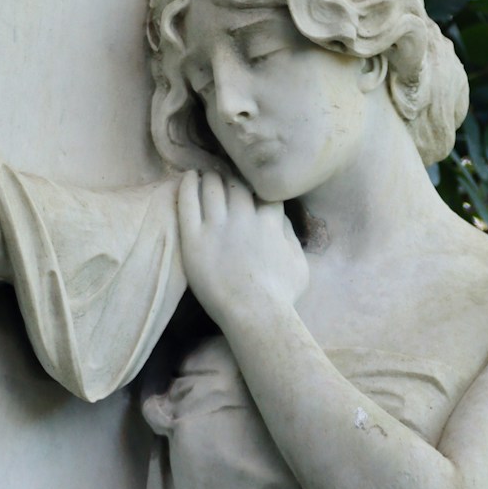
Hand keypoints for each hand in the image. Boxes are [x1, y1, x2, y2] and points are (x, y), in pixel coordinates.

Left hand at [177, 170, 308, 322]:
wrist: (254, 314)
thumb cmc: (281, 295)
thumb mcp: (299, 263)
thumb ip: (291, 235)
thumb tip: (280, 219)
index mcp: (269, 221)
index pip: (263, 190)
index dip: (257, 184)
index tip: (251, 185)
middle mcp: (243, 217)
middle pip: (236, 183)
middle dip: (232, 176)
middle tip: (224, 175)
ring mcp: (217, 227)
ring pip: (212, 187)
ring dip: (210, 177)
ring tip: (206, 174)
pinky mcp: (194, 239)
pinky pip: (187, 203)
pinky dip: (188, 185)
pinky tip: (188, 177)